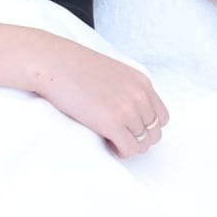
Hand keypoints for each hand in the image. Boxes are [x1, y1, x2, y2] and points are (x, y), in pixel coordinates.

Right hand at [24, 34, 170, 158]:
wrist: (55, 64)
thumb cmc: (76, 67)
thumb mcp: (114, 72)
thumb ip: (128, 89)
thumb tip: (130, 113)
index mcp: (142, 82)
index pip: (161, 117)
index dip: (146, 127)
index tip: (130, 128)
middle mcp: (139, 96)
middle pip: (154, 133)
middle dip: (138, 138)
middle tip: (118, 136)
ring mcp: (128, 110)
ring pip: (144, 143)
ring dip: (128, 145)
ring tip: (110, 139)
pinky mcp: (113, 123)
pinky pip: (130, 149)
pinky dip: (121, 151)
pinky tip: (107, 142)